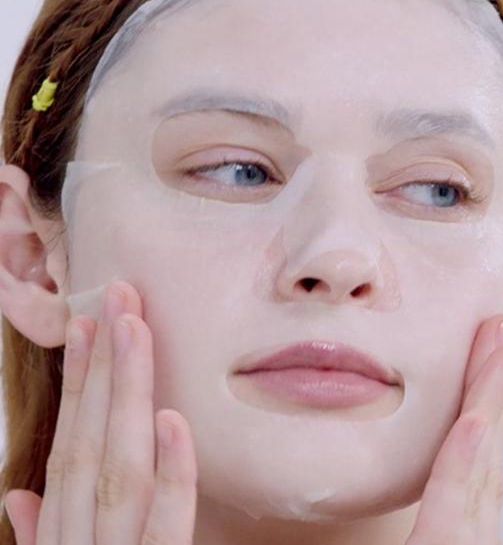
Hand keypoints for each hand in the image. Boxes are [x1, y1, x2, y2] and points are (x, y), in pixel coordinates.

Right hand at [5, 281, 197, 543]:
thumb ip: (41, 534)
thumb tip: (17, 495)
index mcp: (61, 532)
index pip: (69, 442)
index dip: (75, 381)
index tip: (84, 324)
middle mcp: (79, 538)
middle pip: (90, 439)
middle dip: (100, 363)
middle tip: (117, 295)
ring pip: (119, 464)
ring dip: (124, 391)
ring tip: (132, 328)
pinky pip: (167, 523)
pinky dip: (171, 473)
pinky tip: (172, 419)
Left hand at [405, 314, 502, 544]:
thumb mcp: (419, 524)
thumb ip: (425, 485)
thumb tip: (429, 433)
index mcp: (462, 496)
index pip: (479, 423)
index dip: (491, 373)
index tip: (497, 322)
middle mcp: (473, 506)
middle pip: (491, 422)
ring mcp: (468, 530)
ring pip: (482, 447)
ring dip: (494, 391)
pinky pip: (454, 496)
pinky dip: (466, 456)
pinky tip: (473, 420)